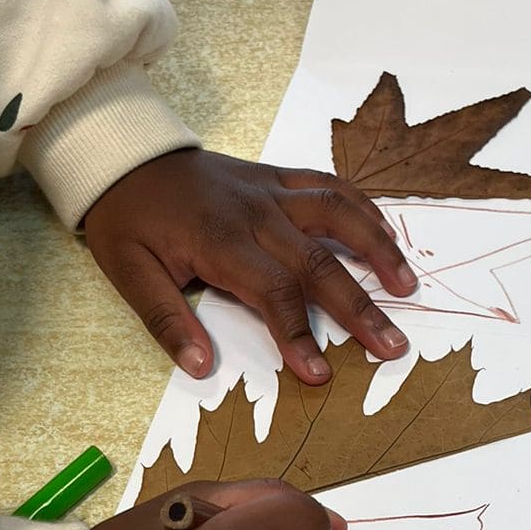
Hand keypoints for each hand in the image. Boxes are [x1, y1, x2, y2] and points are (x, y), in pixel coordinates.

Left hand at [83, 147, 417, 384]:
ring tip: (407, 286)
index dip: (298, 335)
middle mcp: (256, 214)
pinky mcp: (276, 176)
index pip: (273, 293)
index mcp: (220, 242)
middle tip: (392, 346)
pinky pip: (330, 186)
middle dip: (359, 309)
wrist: (123, 156)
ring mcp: (271, 190)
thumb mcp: (128, 274)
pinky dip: (363, 208)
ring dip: (378, 249)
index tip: (319, 374)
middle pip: (319, 263)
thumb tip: (200, 367)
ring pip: (338, 215)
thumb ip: (167, 321)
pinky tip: (387, 233)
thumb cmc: (127, 219)